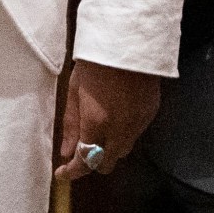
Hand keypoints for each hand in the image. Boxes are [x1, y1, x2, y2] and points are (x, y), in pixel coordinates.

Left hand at [54, 59, 162, 181]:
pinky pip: (136, 134)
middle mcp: (120, 129)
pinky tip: (117, 116)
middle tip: (80, 150)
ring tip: (99, 130)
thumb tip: (66, 152)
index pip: (85, 161)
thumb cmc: (95, 61)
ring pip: (123, 151)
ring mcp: (138, 123)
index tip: (62, 172)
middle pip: (106, 164)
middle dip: (91, 162)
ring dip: (109, 148)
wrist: (128, 39)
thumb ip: (71, 124)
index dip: (72, 172)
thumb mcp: (75, 90)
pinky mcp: (151, 114)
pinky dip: (124, 133)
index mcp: (96, 122)